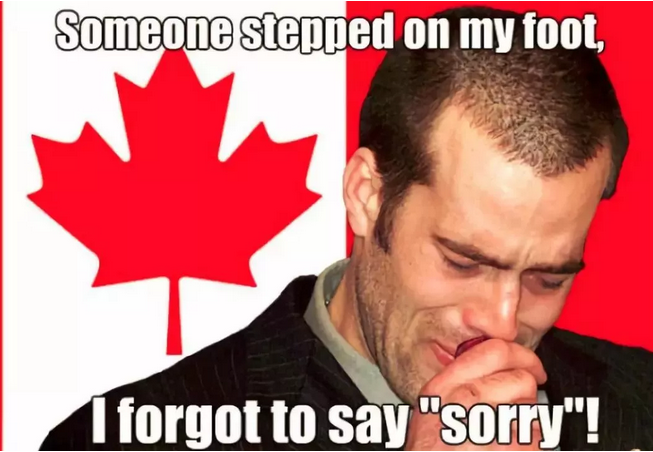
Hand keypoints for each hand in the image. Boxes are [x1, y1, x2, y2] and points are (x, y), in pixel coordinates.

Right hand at [405, 339, 546, 450]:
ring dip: (525, 426)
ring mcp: (493, 429)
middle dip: (524, 395)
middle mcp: (466, 404)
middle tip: (509, 413)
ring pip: (533, 411)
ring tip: (501, 443)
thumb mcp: (431, 412)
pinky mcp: (516, 449)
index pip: (494, 351)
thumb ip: (456, 384)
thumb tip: (495, 362)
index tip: (529, 365)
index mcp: (443, 388)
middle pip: (522, 379)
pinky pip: (538, 438)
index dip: (520, 355)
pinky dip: (530, 447)